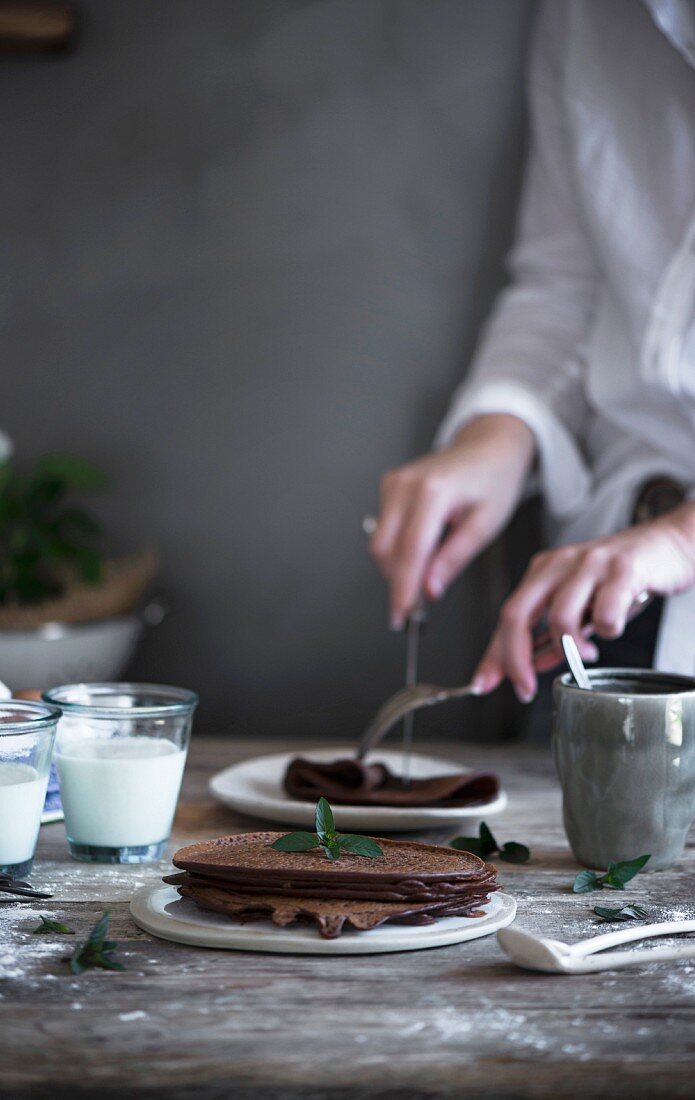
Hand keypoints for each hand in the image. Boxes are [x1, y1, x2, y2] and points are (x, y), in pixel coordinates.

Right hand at [370, 414, 534, 627]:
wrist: (489, 449)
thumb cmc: (493, 481)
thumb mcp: (485, 526)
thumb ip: (454, 560)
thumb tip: (430, 590)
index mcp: (433, 491)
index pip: (410, 551)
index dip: (403, 589)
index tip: (401, 615)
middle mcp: (405, 484)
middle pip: (385, 550)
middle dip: (398, 580)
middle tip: (420, 601)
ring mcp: (393, 483)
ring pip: (379, 543)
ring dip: (398, 565)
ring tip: (431, 564)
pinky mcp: (388, 486)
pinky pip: (383, 529)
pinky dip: (399, 547)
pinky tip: (424, 543)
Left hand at [473, 503, 694, 701]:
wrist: (669, 545)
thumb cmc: (622, 577)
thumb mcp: (582, 604)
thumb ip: (554, 633)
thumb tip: (532, 664)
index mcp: (544, 571)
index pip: (508, 615)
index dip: (494, 653)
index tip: (485, 681)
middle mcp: (560, 564)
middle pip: (518, 614)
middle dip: (515, 659)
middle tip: (524, 687)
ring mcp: (590, 564)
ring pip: (560, 617)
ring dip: (570, 648)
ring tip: (586, 654)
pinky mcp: (623, 569)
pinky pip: (606, 614)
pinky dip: (608, 631)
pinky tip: (614, 627)